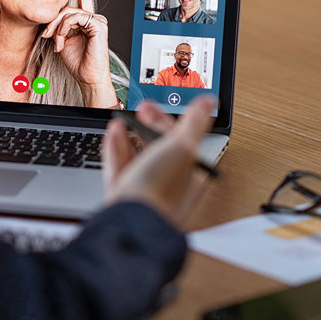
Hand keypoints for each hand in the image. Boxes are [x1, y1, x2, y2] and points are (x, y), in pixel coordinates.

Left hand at [40, 0, 116, 107]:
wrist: (88, 77)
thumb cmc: (78, 63)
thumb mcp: (63, 41)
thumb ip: (59, 28)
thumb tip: (51, 21)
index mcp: (86, 22)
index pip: (82, 0)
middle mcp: (93, 19)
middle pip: (68, 8)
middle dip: (53, 21)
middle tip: (46, 34)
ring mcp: (97, 21)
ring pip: (70, 12)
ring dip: (58, 27)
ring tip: (56, 42)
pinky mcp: (98, 25)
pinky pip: (75, 17)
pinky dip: (64, 27)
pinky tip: (62, 39)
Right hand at [101, 95, 216, 226]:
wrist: (131, 219)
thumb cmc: (160, 188)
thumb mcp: (182, 146)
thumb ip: (194, 122)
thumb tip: (207, 101)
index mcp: (190, 175)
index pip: (181, 141)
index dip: (166, 120)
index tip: (152, 106)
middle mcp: (168, 184)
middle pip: (159, 148)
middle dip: (147, 126)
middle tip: (139, 110)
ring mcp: (144, 190)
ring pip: (137, 157)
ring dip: (129, 134)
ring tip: (122, 119)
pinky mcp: (123, 195)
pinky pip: (120, 167)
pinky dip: (116, 148)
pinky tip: (113, 133)